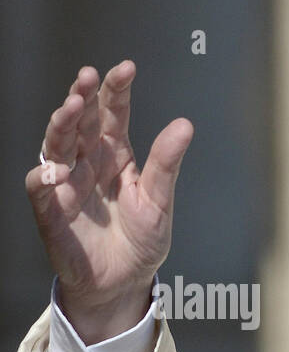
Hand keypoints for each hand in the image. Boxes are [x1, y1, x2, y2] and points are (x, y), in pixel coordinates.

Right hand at [25, 61, 192, 343]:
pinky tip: (56, 171)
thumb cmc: (142, 241)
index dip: (115, 92)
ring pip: (56, 146)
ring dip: (61, 126)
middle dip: (81, 98)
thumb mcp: (160, 200)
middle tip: (87, 78)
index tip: (125, 68)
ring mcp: (66, 184)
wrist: (125, 282)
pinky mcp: (52, 210)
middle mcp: (87, 163)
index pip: (111, 116)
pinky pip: (41, 189)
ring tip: (71, 108)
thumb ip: (167, 163)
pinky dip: (45, 179)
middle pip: (79, 122)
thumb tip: (185, 124)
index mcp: (115, 157)